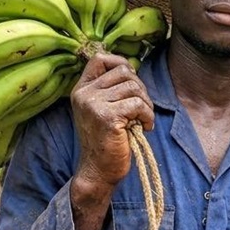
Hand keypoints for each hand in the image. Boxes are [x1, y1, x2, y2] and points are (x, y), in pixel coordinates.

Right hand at [70, 52, 154, 191]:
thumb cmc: (106, 141)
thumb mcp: (102, 109)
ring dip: (146, 104)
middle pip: (124, 71)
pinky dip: (148, 115)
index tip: (132, 82)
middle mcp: (84, 94)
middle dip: (140, 88)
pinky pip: (138, 104)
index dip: (121, 64)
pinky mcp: (107, 117)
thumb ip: (110, 89)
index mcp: (81, 90)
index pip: (101, 58)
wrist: (98, 171)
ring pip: (134, 87)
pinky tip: (145, 127)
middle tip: (141, 109)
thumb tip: (132, 68)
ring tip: (143, 119)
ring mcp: (93, 104)